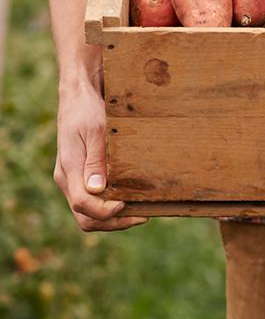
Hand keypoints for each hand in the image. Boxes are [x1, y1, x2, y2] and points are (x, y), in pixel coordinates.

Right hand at [54, 78, 147, 231]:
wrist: (77, 96)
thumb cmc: (87, 110)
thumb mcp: (96, 131)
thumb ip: (96, 161)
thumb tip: (98, 190)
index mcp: (69, 170)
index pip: (83, 205)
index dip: (107, 211)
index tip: (128, 203)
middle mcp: (67, 179)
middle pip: (85, 217)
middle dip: (113, 222)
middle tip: (142, 216)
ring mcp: (71, 179)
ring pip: (87, 213)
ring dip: (112, 218)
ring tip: (140, 212)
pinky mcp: (79, 175)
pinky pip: (91, 200)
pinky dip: (108, 207)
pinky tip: (129, 199)